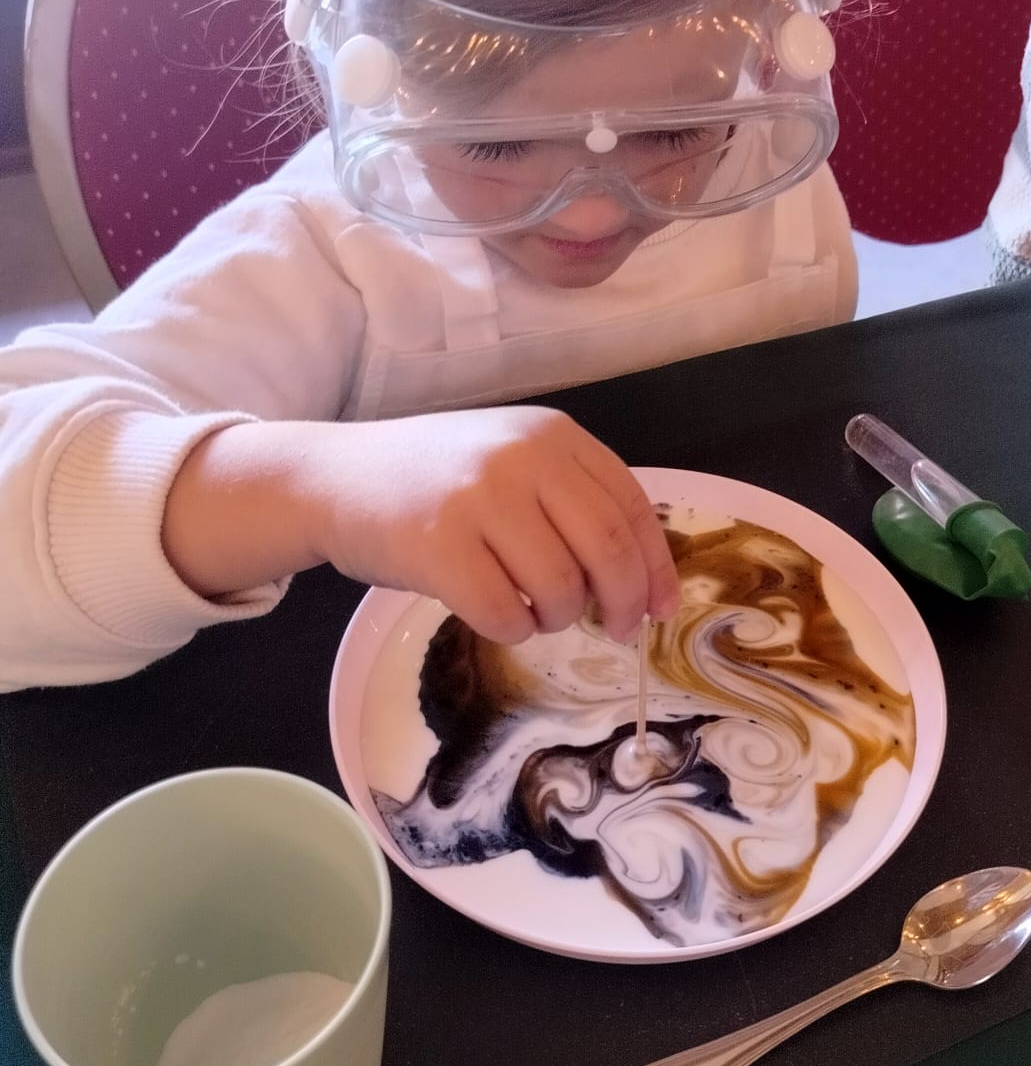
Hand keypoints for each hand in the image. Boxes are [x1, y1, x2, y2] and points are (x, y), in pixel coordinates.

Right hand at [164, 408, 678, 641]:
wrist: (333, 478)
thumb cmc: (432, 482)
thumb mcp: (511, 462)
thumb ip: (571, 501)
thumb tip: (642, 581)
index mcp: (551, 435)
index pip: (631, 506)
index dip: (655, 566)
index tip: (662, 607)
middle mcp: (521, 457)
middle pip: (608, 549)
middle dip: (625, 603)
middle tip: (619, 630)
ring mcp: (478, 499)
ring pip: (561, 588)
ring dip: (559, 618)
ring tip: (536, 612)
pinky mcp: (439, 546)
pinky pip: (505, 613)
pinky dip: (512, 628)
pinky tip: (496, 613)